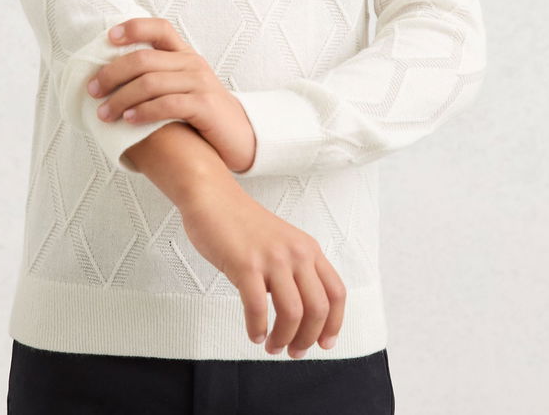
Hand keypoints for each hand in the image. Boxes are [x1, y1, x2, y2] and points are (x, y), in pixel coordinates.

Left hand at [87, 17, 256, 172]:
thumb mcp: (182, 87)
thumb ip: (157, 77)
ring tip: (103, 113)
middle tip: (92, 90)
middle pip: (143, 58)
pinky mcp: (205, 106)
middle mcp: (192, 63)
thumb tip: (111, 77)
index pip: (159, 28)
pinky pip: (168, 104)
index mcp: (185, 54)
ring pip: (150, 82)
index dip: (132, 29)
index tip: (107, 39)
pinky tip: (128, 121)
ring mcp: (200, 83)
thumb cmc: (201, 115)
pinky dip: (143, 111)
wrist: (240, 138)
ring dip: (121, 98)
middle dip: (112, 73)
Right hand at [180, 179, 345, 357]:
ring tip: (272, 346)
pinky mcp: (246, 264)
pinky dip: (257, 328)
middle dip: (307, 338)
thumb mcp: (280, 243)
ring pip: (293, 313)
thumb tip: (299, 315)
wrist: (212, 197)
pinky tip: (253, 333)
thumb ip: (293, 270)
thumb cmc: (241, 224)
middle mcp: (296, 252)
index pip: (336, 292)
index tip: (324, 344)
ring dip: (283, 338)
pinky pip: (257, 308)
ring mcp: (272, 257)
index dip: (334, 323)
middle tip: (293, 352)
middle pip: (318, 308)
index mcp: (308, 248)